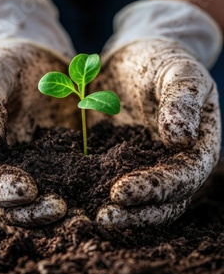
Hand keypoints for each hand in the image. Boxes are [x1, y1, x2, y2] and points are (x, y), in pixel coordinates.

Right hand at [0, 0, 78, 226]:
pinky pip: (67, 186)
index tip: (26, 190)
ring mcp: (30, 170)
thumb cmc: (2, 63)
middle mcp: (0, 169)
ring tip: (82, 214)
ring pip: (38, 204)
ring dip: (57, 214)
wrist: (31, 55)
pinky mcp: (58, 165)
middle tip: (60, 209)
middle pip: (10, 205)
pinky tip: (99, 197)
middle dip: (32, 212)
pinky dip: (80, 196)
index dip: (0, 190)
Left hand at [89, 0, 221, 228]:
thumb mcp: (177, 70)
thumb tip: (181, 140)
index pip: (182, 177)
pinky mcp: (123, 164)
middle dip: (135, 213)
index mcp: (198, 146)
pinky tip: (76, 199)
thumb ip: (182, 100)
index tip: (119, 192)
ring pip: (141, 203)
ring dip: (119, 214)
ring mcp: (149, 166)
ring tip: (88, 217)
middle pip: (164, 202)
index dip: (155, 189)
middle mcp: (177, 164)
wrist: (138, 55)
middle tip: (102, 218)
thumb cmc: (162, 59)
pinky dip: (99, 195)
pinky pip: (114, 185)